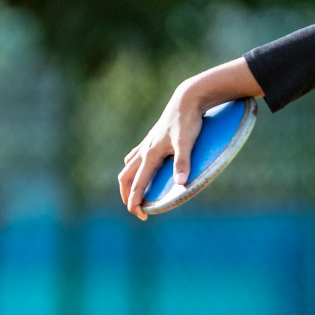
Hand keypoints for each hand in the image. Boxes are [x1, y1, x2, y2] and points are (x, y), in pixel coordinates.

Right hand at [118, 84, 204, 220]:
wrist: (186, 99)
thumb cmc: (188, 121)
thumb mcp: (187, 142)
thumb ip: (183, 162)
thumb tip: (181, 183)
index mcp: (151, 155)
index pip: (138, 184)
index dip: (136, 202)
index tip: (140, 216)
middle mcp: (145, 150)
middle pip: (126, 177)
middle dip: (127, 195)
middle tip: (135, 209)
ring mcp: (147, 143)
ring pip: (129, 166)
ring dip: (128, 181)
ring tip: (134, 192)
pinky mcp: (152, 138)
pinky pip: (135, 155)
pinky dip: (133, 165)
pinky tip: (138, 166)